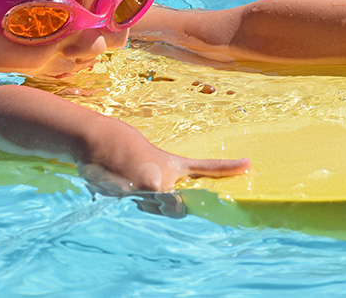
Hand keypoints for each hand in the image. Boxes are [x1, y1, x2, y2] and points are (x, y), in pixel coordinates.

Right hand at [77, 121, 249, 192]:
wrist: (96, 138)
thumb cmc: (122, 147)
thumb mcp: (149, 161)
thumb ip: (160, 185)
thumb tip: (166, 205)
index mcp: (170, 166)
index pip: (205, 168)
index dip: (228, 168)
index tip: (249, 164)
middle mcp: (161, 179)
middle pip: (175, 208)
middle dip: (166, 206)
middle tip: (152, 189)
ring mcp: (143, 188)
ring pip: (150, 208)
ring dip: (141, 199)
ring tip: (127, 177)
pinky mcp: (125, 194)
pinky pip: (130, 202)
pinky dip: (120, 192)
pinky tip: (111, 177)